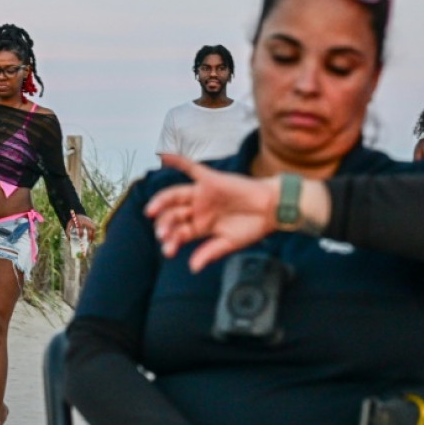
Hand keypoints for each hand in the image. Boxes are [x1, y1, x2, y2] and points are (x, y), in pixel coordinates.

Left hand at [65, 214, 96, 241]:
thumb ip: (67, 231)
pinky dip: (93, 233)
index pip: (80, 228)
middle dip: (89, 235)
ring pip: (93, 228)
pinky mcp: (91, 221)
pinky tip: (92, 238)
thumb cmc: (72, 220)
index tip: (80, 238)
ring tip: (91, 241)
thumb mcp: (68, 224)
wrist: (76, 213)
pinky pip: (93, 228)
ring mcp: (89, 220)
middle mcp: (85, 221)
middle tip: (88, 241)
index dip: (81, 233)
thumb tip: (69, 239)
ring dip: (93, 235)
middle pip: (89, 228)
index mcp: (79, 221)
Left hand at [145, 154, 275, 272]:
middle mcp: (197, 209)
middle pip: (173, 215)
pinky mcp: (210, 179)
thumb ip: (209, 252)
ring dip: (161, 202)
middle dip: (165, 224)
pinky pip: (191, 167)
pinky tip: (163, 156)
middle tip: (161, 234)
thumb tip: (193, 268)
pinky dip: (177, 160)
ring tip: (150, 210)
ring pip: (175, 196)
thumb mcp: (229, 242)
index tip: (168, 251)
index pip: (179, 233)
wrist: (272, 210)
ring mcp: (202, 194)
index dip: (171, 241)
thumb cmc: (252, 227)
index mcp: (200, 226)